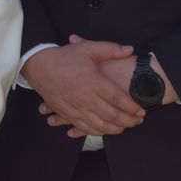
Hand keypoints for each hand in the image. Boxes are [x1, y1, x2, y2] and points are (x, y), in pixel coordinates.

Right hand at [48, 49, 177, 138]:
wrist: (38, 66)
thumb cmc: (65, 57)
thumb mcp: (88, 48)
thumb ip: (110, 49)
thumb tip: (130, 50)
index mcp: (93, 81)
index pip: (118, 99)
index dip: (132, 107)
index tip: (142, 110)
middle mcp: (85, 97)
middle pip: (111, 115)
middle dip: (128, 121)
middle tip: (138, 121)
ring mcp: (75, 108)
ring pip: (99, 125)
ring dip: (114, 129)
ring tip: (125, 127)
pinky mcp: (66, 113)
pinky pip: (84, 127)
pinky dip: (96, 131)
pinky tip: (104, 131)